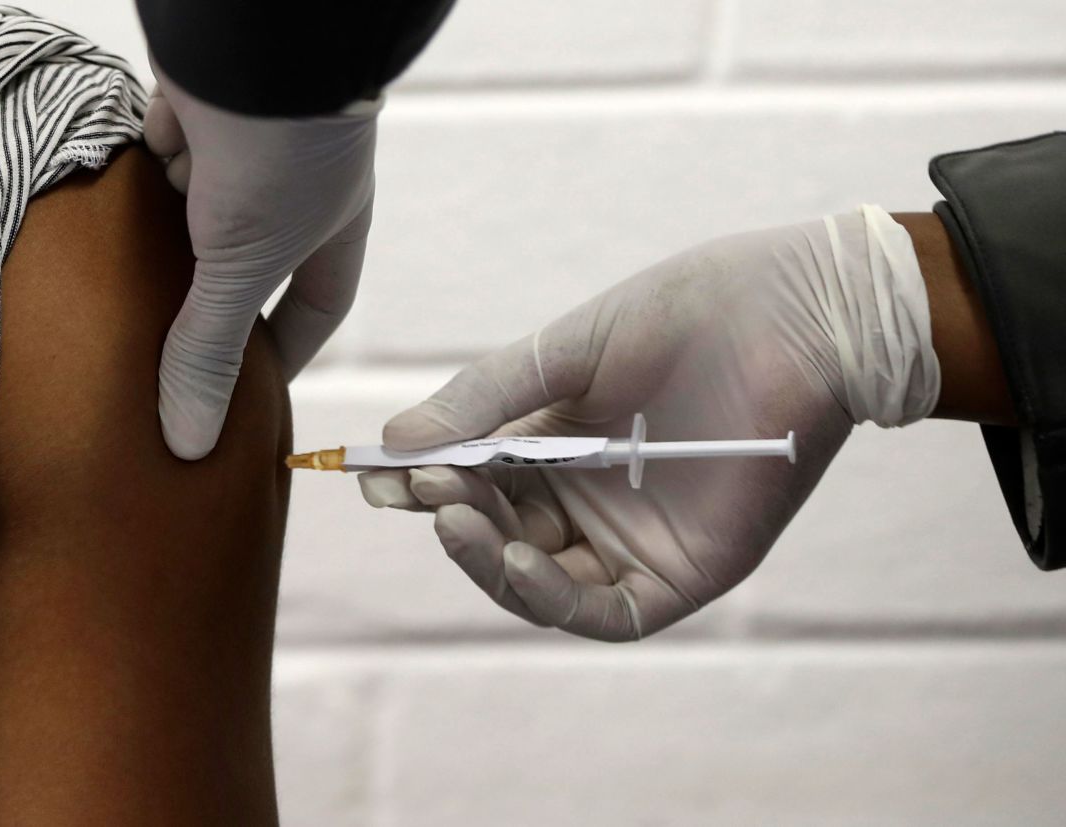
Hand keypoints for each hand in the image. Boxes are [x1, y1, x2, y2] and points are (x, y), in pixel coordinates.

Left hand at [144, 59, 378, 458]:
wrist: (253, 37)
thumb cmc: (284, 155)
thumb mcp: (243, 266)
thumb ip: (211, 349)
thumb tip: (188, 444)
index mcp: (330, 230)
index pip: (317, 307)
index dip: (289, 351)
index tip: (254, 393)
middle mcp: (292, 192)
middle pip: (249, 265)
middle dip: (213, 304)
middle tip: (171, 356)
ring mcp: (242, 148)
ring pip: (197, 211)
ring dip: (167, 240)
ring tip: (123, 297)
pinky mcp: (193, 109)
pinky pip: (161, 155)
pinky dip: (141, 178)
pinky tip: (111, 208)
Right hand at [359, 207, 938, 640]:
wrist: (802, 312)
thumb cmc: (691, 313)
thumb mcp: (566, 351)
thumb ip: (485, 399)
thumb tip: (394, 446)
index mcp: (559, 442)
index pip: (475, 481)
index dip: (426, 482)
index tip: (377, 474)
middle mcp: (589, 499)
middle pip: (499, 535)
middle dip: (454, 515)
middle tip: (426, 486)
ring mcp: (633, 540)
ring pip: (540, 582)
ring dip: (489, 559)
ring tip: (455, 515)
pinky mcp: (680, 574)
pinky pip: (603, 611)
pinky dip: (550, 595)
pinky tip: (515, 558)